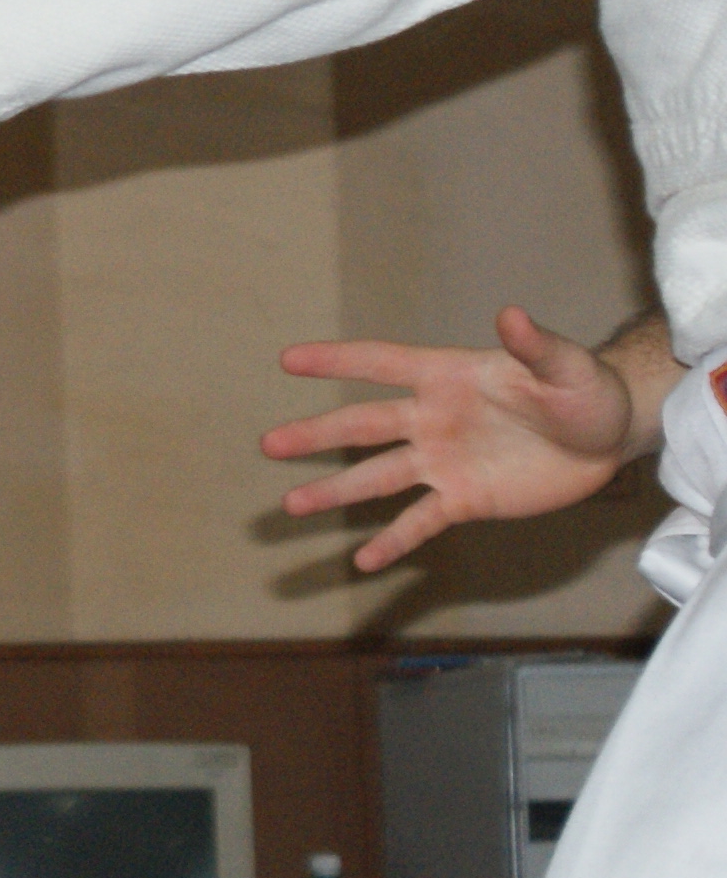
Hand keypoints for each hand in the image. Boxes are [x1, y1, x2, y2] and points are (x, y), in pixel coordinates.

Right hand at [266, 306, 640, 572]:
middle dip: (316, 434)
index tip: (289, 360)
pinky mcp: (465, 499)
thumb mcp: (565, 366)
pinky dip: (392, 542)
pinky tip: (363, 562)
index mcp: (447, 377)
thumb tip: (510, 315)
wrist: (608, 439)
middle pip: (363, 426)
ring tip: (293, 505)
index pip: (382, 365)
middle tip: (270, 444)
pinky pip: (420, 522)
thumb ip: (534, 346)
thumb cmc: (585, 391)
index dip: (337, 361)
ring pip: (377, 477)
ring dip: (336, 491)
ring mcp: (444, 461)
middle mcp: (432, 419)